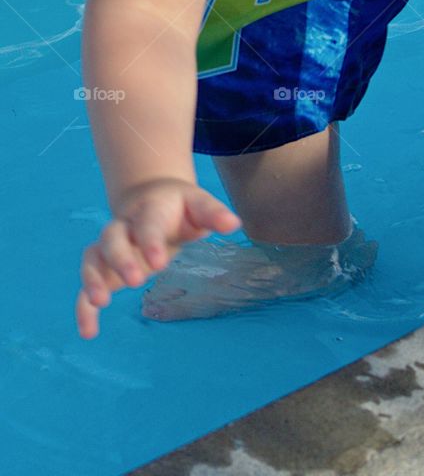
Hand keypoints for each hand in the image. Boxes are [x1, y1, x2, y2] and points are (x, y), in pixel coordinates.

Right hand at [75, 178, 241, 338]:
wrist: (152, 197)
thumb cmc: (180, 207)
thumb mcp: (198, 205)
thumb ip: (213, 214)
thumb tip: (234, 224)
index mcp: (149, 210)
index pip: (147, 223)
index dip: (151, 241)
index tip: (160, 262)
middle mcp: (124, 227)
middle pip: (112, 238)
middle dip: (121, 259)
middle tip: (136, 280)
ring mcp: (110, 247)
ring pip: (93, 257)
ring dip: (93, 278)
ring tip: (100, 303)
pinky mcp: (103, 267)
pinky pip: (87, 283)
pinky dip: (83, 306)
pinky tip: (89, 331)